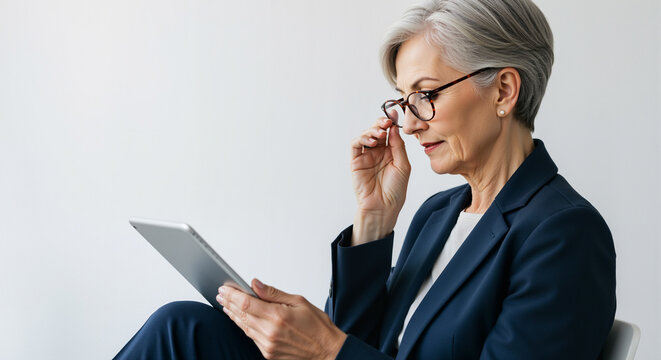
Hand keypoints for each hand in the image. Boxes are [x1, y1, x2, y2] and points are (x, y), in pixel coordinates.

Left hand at [217, 279, 346, 359]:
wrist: (326, 350)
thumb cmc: (317, 326)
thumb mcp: (298, 301)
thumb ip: (273, 293)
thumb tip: (255, 284)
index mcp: (278, 316)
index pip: (247, 303)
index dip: (232, 295)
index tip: (224, 288)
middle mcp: (271, 332)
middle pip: (242, 314)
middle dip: (229, 303)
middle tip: (221, 294)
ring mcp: (268, 345)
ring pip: (244, 327)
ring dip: (233, 314)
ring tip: (226, 304)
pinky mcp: (268, 353)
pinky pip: (251, 337)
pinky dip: (244, 326)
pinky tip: (240, 318)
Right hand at [350, 117, 410, 244]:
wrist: (383, 207)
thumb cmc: (395, 190)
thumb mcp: (403, 166)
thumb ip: (398, 146)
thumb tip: (394, 128)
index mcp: (390, 152)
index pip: (389, 133)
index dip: (390, 122)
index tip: (394, 114)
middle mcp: (378, 152)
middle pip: (377, 131)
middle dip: (381, 123)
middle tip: (386, 121)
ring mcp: (366, 156)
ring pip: (366, 135)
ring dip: (372, 130)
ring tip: (380, 134)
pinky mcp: (355, 161)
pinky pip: (356, 145)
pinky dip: (362, 139)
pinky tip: (371, 141)